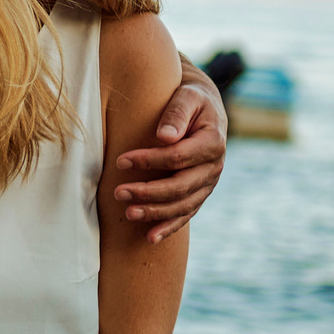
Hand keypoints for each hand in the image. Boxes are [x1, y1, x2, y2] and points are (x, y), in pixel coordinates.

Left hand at [111, 63, 225, 242]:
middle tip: (118, 192)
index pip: (179, 157)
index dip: (150, 161)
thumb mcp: (186, 95)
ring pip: (183, 204)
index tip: (121, 160)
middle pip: (181, 186)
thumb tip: (165, 136)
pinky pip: (186, 213)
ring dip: (156, 212)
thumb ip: (176, 113)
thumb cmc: (190, 98)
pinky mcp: (200, 192)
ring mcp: (208, 183)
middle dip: (149, 192)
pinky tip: (150, 237)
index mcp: (213, 141)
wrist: (203, 108)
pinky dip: (169, 226)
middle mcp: (214, 166)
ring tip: (129, 213)